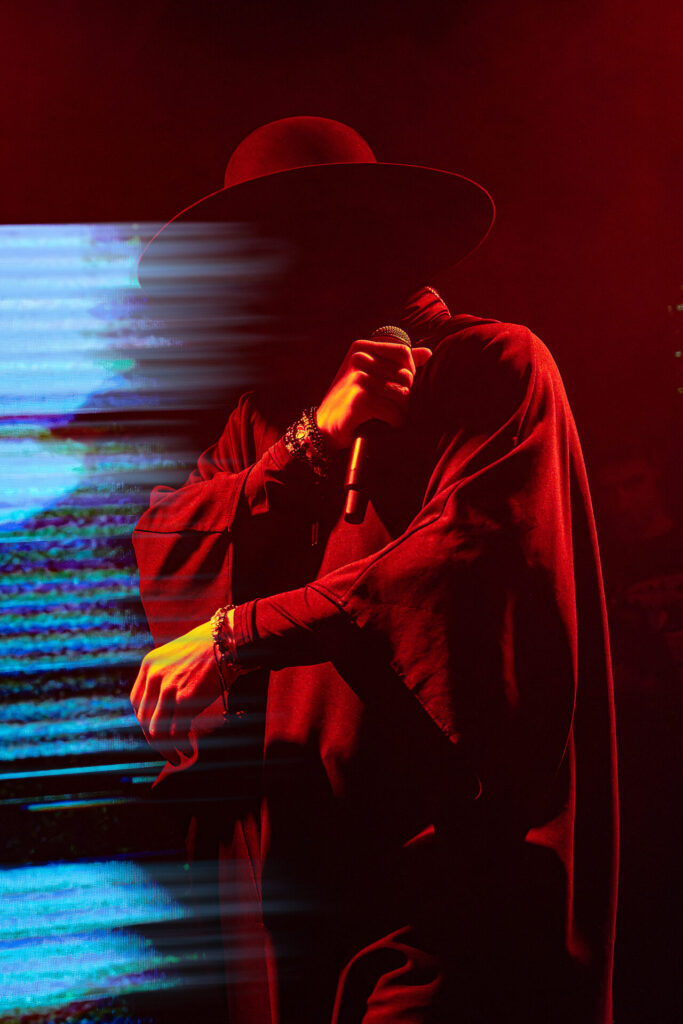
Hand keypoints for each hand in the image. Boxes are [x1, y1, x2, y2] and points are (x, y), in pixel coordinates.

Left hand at [130, 619, 235, 765]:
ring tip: (177, 757)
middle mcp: (154, 676)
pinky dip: (180, 745)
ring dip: (165, 749)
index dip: (144, 722)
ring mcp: (168, 687)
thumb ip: (165, 676)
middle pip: (144, 719)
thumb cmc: (207, 648)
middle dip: (154, 741)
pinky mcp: (185, 698)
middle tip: (166, 752)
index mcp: (148, 665)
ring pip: (156, 730)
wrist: (227, 639)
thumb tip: (164, 704)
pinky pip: (176, 730)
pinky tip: (188, 750)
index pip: (137, 703)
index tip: (155, 732)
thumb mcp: (175, 656)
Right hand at [316, 338, 431, 449]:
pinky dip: (394, 422)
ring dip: (400, 410)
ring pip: (403, 395)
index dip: (408, 372)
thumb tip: (428, 353)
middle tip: (389, 406)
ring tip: (386, 415)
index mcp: (361, 348)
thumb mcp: (370, 374)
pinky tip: (383, 424)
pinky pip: (394, 412)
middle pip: (406, 376)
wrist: (323, 427)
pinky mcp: (360, 400)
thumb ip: (397, 362)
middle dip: (404, 396)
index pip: (404, 353)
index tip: (395, 386)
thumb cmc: (350, 400)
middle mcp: (359, 359)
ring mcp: (358, 379)